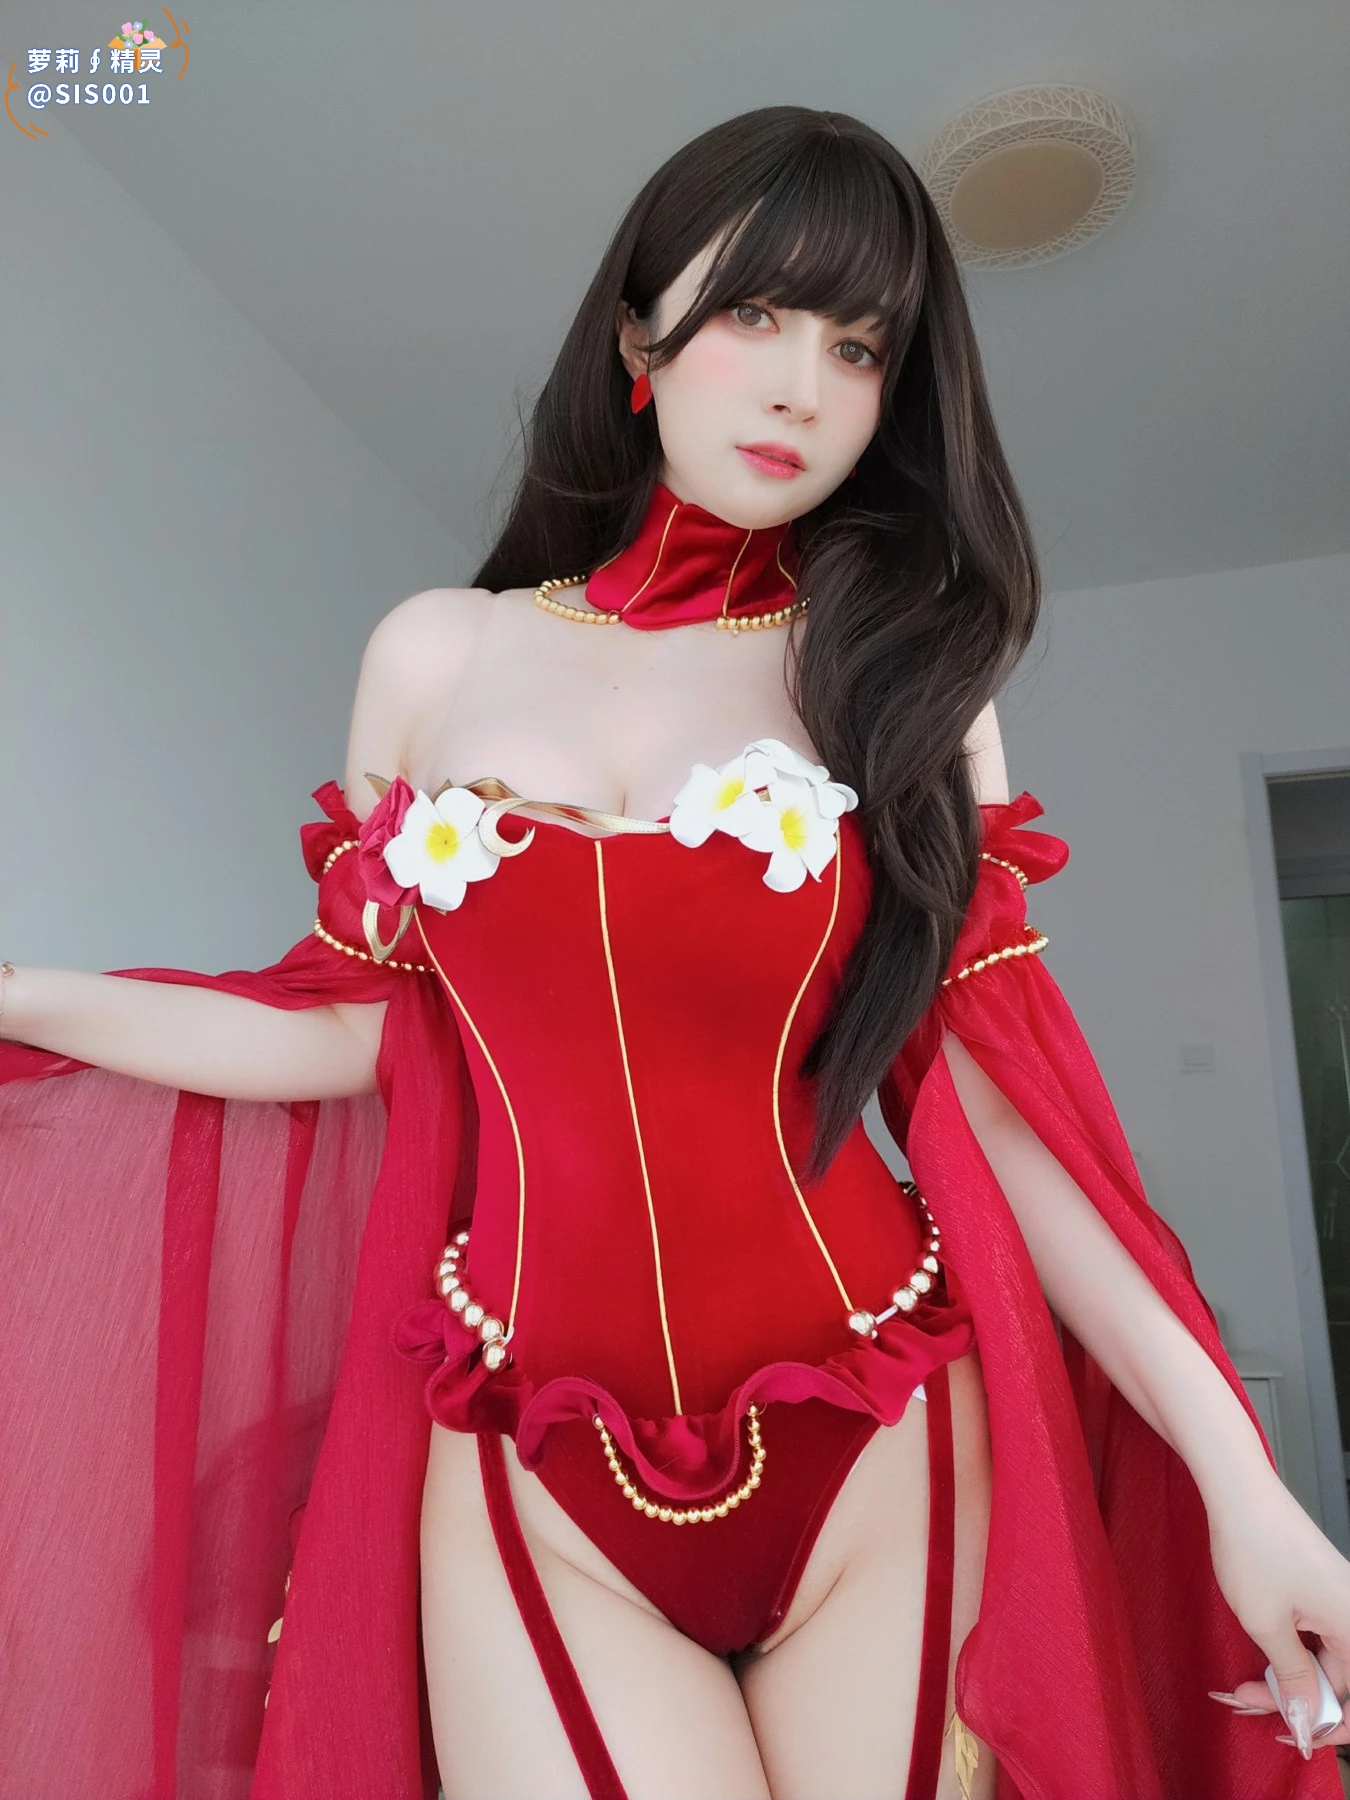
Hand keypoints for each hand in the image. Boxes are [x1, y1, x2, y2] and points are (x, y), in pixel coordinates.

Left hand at [1205, 1471, 1349, 1759]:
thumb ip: (1292, 1679)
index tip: (1287, 1733)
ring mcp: (1338, 1601)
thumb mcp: (1267, 1625)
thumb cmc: (1253, 1547)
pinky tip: (1255, 1658)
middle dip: (1289, 1699)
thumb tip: (1309, 1722)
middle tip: (1242, 1698)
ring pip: (1319, 1661)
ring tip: (1238, 1684)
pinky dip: (1283, 1652)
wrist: (1239, 1490)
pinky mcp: (1320, 1590)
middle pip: (1335, 1682)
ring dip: (1280, 1677)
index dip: (1324, 1726)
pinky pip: (1312, 1637)